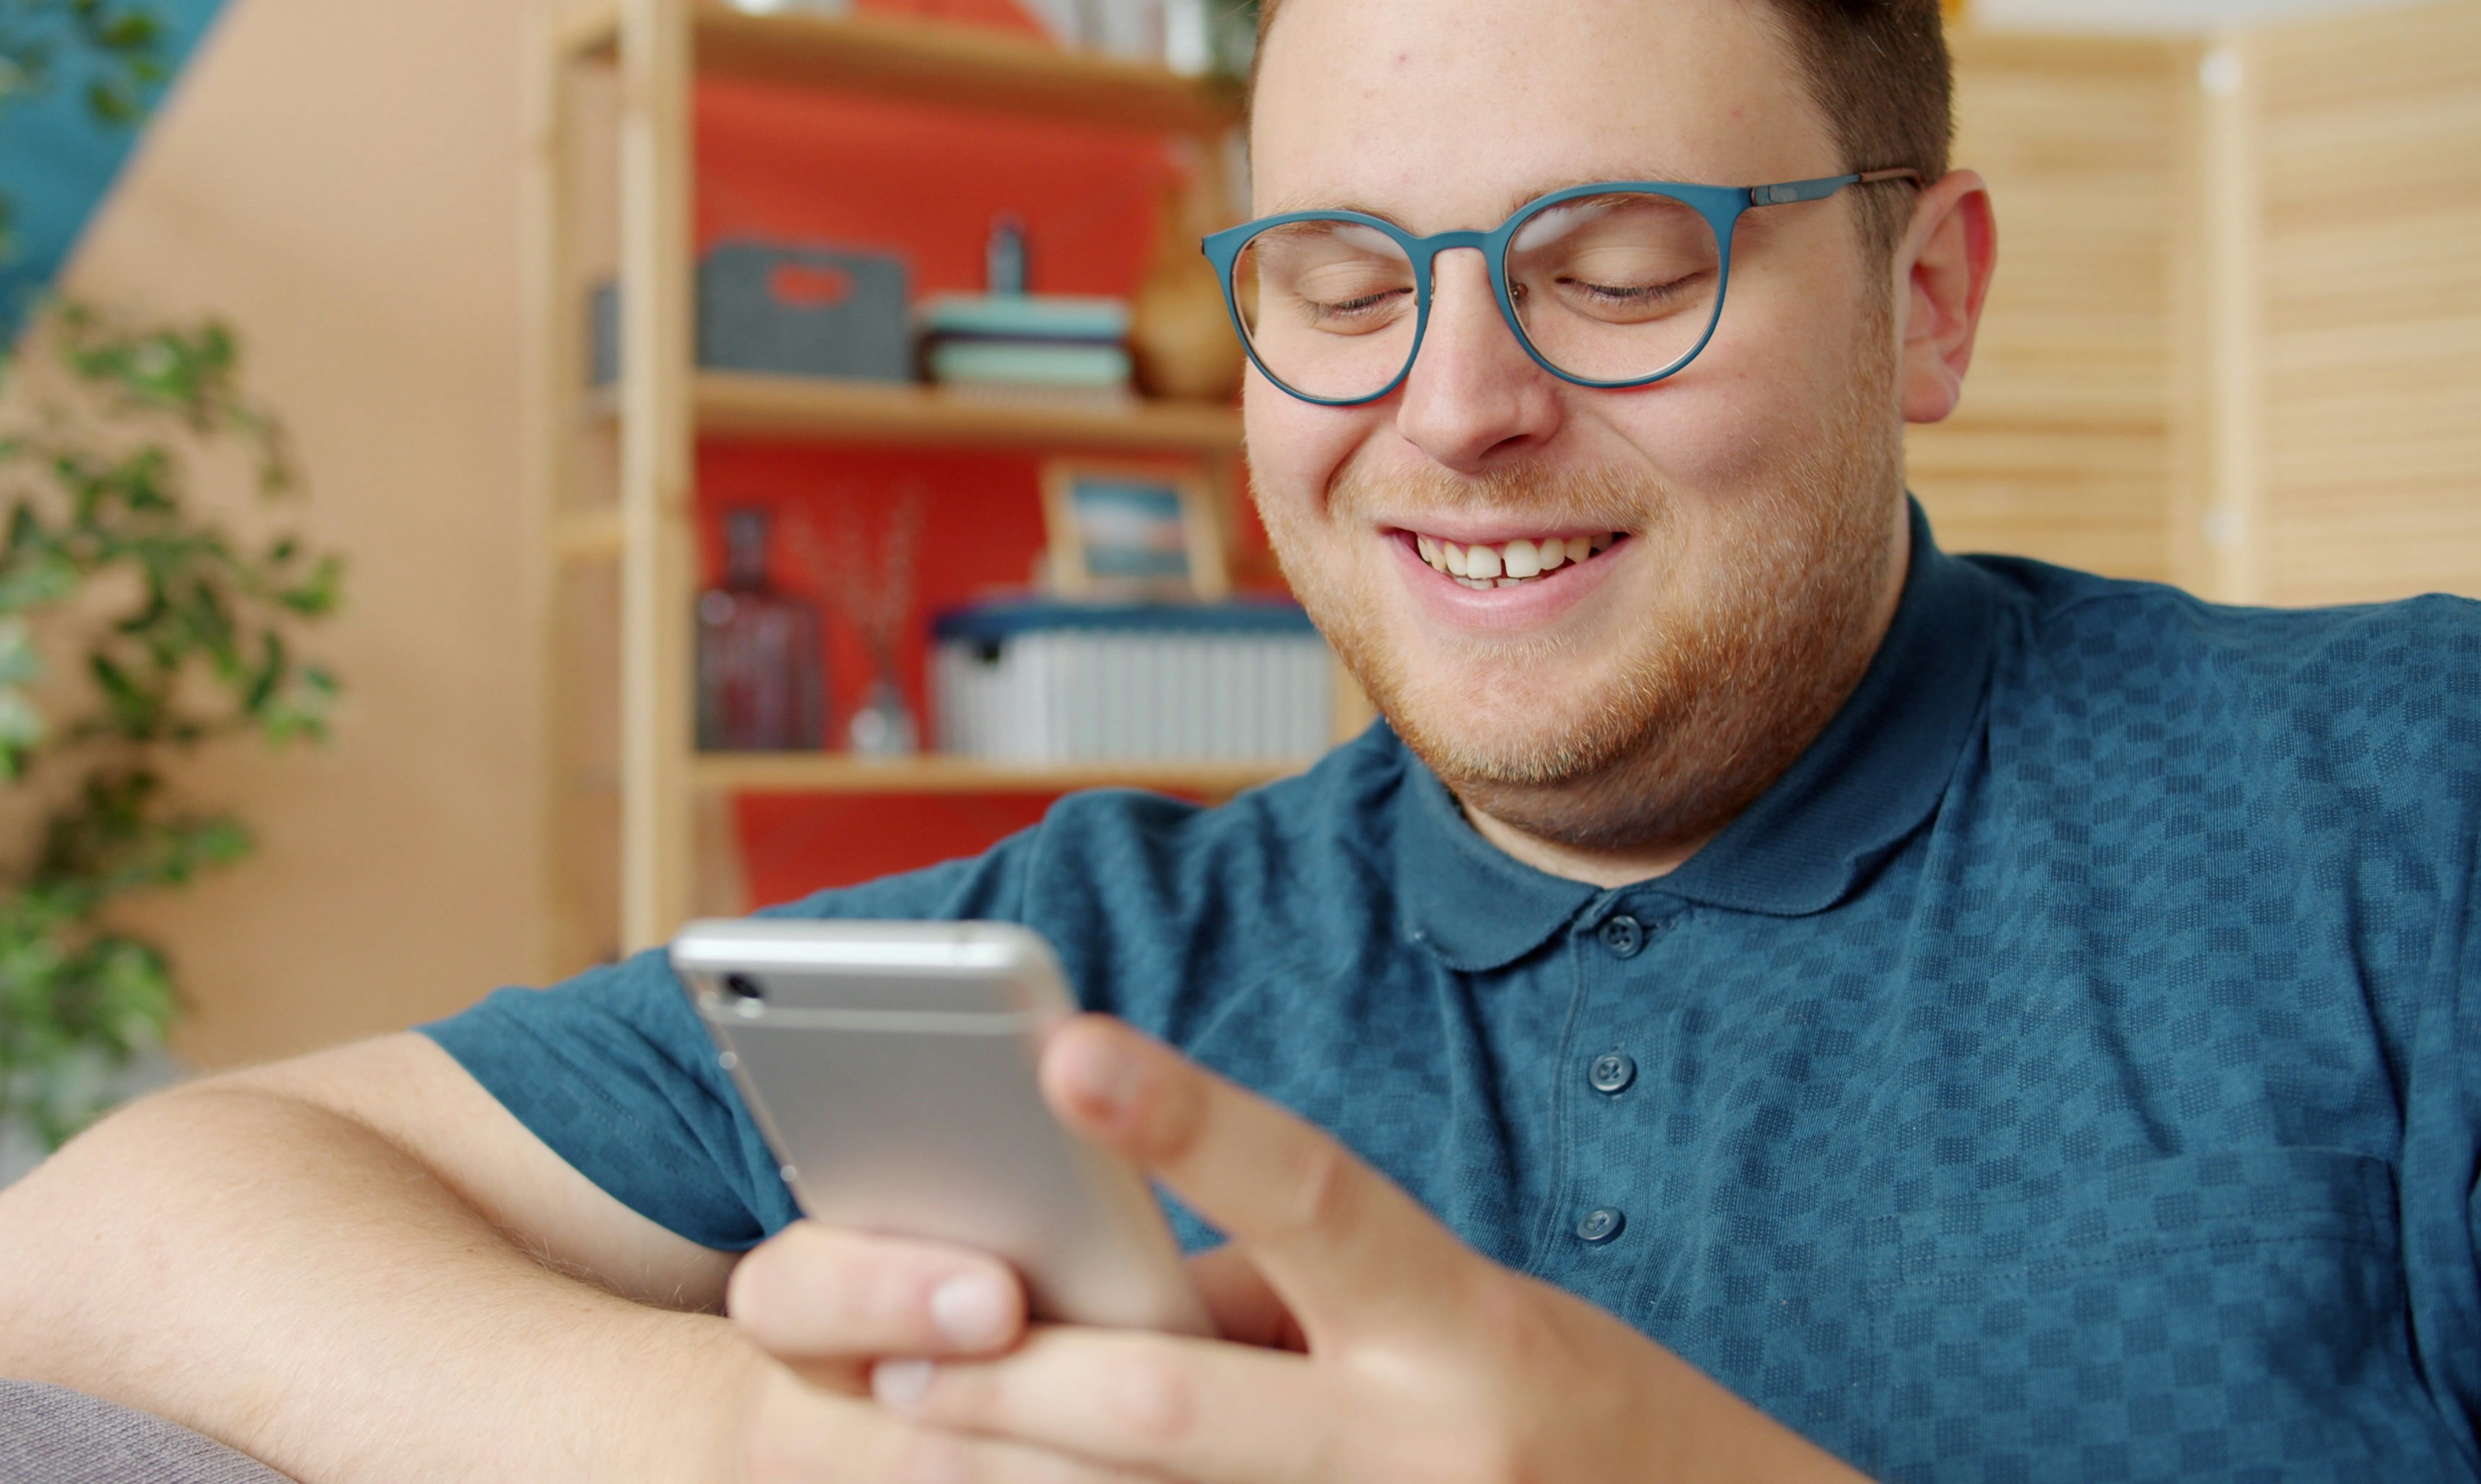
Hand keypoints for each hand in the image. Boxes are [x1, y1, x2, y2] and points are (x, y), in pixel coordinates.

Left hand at [727, 1017, 1867, 1482]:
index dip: (1192, 1120)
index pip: (1316, 1197)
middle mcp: (1434, 1442)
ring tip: (921, 1430)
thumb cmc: (1601, 1422)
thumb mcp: (1474, 1322)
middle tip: (891, 1354)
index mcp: (1470, 1325)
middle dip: (1028, 1385)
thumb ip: (1304, 1298)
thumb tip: (1137, 1296)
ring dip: (1037, 1478)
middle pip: (1191, 1411)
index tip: (1065, 1050)